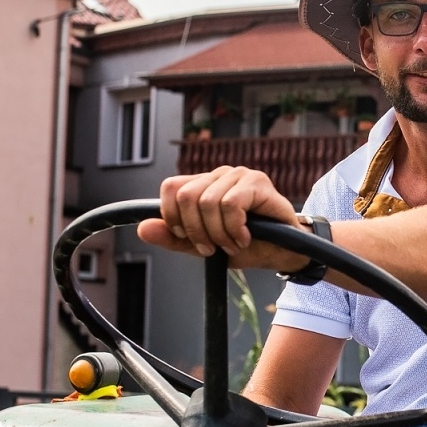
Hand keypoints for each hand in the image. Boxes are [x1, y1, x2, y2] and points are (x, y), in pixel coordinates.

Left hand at [138, 167, 310, 271]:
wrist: (285, 251)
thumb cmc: (249, 245)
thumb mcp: (205, 246)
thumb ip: (174, 238)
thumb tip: (142, 228)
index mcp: (204, 185)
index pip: (171, 188)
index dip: (172, 216)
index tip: (188, 239)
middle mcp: (219, 175)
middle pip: (186, 196)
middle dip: (196, 231)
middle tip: (213, 247)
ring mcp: (239, 175)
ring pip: (208, 202)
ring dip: (219, 234)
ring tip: (233, 244)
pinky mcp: (257, 182)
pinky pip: (231, 204)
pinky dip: (234, 228)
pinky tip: (244, 237)